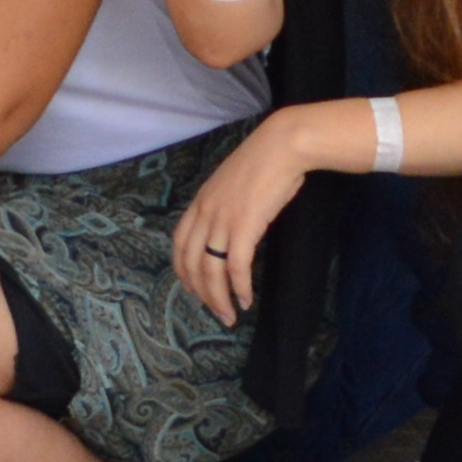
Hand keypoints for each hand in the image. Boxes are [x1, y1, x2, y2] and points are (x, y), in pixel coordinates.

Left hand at [175, 111, 322, 328]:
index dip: (183, 271)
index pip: (179, 244)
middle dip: (202, 293)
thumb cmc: (265, 162)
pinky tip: (246, 300)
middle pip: (191, 263)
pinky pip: (237, 266)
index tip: (192, 289)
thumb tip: (231, 229)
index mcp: (200, 202)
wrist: (282, 146)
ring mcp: (222, 219)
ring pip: (211, 270)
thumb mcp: (233, 184)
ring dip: (219, 298)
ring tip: (230, 316)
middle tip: (216, 312)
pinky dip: (240, 287)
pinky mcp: (245, 226)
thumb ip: (225, 205)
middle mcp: (205, 213)